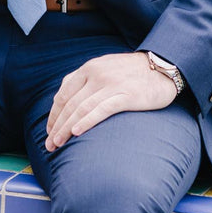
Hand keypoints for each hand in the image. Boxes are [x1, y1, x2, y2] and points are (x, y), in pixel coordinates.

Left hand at [45, 51, 177, 151]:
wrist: (162, 67)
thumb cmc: (131, 72)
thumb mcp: (104, 67)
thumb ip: (85, 79)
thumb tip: (63, 96)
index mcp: (89, 68)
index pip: (64, 93)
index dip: (54, 114)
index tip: (49, 130)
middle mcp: (97, 74)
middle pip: (70, 103)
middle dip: (57, 126)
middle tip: (50, 144)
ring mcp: (111, 84)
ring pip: (81, 109)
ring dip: (66, 128)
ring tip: (57, 144)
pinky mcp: (125, 96)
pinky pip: (101, 110)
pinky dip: (86, 121)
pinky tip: (76, 132)